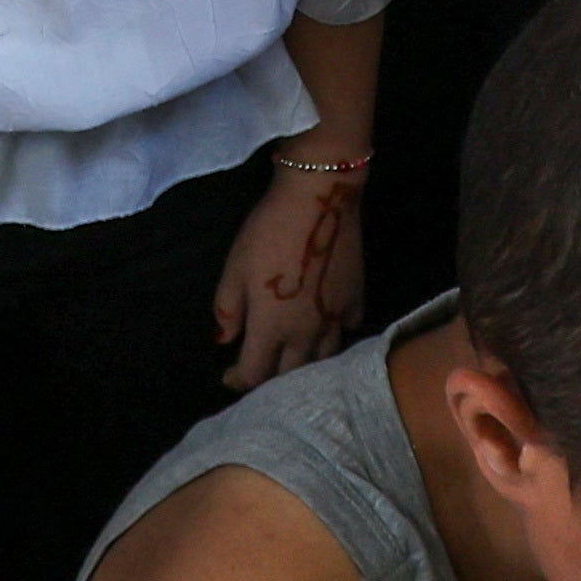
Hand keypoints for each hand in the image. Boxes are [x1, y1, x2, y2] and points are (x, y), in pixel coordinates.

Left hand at [216, 166, 365, 391]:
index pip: (254, 374)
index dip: (238, 380)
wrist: (319, 200)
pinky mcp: (355, 301)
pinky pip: (346, 331)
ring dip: (304, 364)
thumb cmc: (268, 233)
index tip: (228, 374)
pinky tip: (326, 327)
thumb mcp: (235, 268)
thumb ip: (227, 309)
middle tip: (260, 367)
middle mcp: (305, 334)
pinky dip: (334, 336)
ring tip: (292, 356)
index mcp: (271, 328)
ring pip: (322, 360)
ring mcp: (335, 319)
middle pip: (289, 375)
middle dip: (271, 379)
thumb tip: (224, 340)